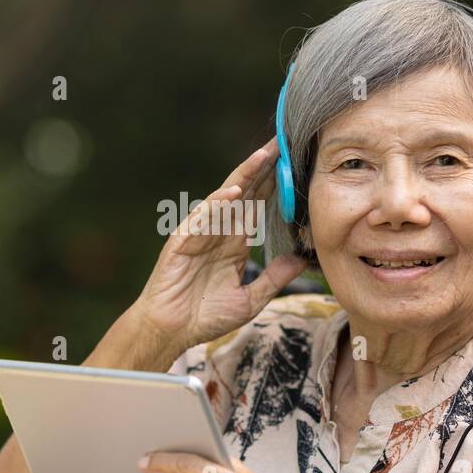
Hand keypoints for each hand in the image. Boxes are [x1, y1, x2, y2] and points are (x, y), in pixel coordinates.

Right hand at [129, 139, 307, 357]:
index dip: (275, 183)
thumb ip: (274, 279)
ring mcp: (199, 233)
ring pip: (224, 197)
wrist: (171, 332)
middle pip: (245, 191)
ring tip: (263, 156)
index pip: (258, 205)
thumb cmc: (204, 316)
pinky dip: (217, 204)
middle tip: (282, 141)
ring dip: (243, 176)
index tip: (294, 161)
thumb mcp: (250, 300)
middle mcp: (218, 231)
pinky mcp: (182, 242)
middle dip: (263, 167)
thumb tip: (301, 260)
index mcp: (234, 242)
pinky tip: (233, 192)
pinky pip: (202, 218)